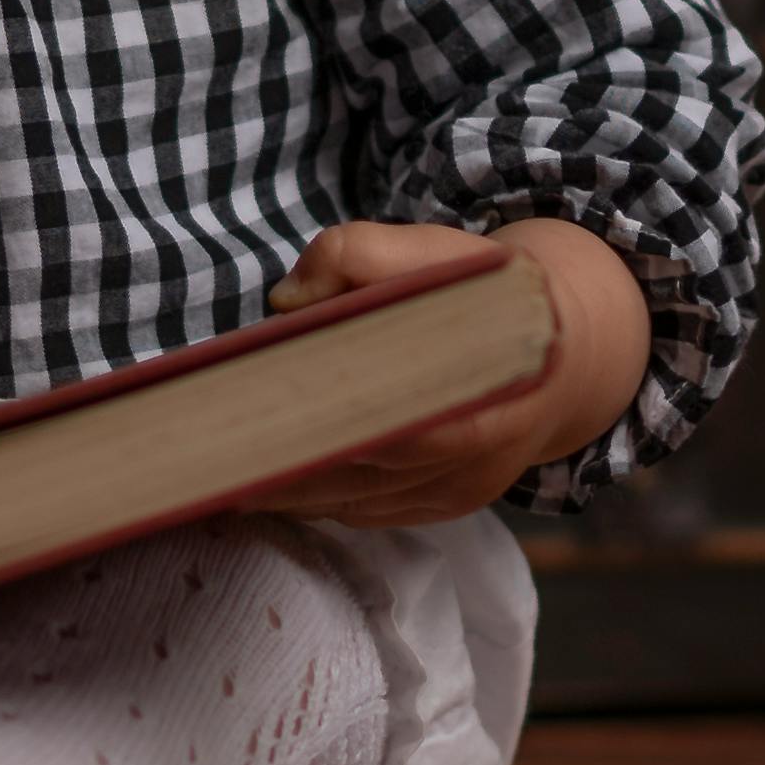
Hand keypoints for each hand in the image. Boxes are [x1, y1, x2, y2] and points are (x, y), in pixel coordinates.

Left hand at [251, 217, 652, 527]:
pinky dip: (314, 498)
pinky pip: (366, 513)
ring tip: (212, 474)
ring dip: (285, 490)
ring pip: (352, 502)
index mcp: (475, 396)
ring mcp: (456, 492)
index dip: (311, 429)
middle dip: (278, 467)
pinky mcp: (442, 507)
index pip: (382, 426)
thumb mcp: (432, 251)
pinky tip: (262, 481)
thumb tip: (285, 301)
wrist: (561, 342)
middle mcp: (468, 461)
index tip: (242, 423)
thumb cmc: (487, 291)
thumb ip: (356, 257)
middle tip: (203, 458)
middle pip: (354, 473)